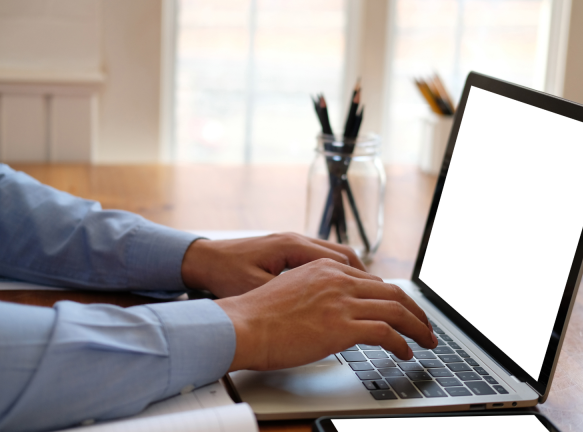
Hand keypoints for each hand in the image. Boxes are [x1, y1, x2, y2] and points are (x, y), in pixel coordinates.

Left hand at [180, 232, 364, 297]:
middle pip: (344, 256)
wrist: (200, 260)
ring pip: (333, 258)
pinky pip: (319, 261)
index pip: (342, 260)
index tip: (379, 298)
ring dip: (351, 276)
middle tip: (382, 301)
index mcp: (292, 246)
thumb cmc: (223, 275)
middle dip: (365, 279)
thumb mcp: (257, 290)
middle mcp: (296, 240)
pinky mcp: (283, 251)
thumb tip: (319, 314)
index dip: (364, 281)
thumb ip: (289, 298)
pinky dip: (333, 275)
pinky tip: (336, 294)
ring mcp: (290, 243)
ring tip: (365, 299)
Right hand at [215, 259, 438, 371]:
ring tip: (426, 341)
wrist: (241, 325)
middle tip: (424, 326)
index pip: (372, 281)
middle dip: (414, 311)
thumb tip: (329, 311)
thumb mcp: (291, 291)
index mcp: (325, 268)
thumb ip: (316, 294)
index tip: (402, 310)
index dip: (393, 297)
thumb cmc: (257, 315)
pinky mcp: (342, 326)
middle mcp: (338, 280)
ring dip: (417, 327)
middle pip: (392, 291)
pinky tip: (405, 353)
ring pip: (396, 309)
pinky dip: (402, 344)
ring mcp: (342, 301)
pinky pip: (386, 333)